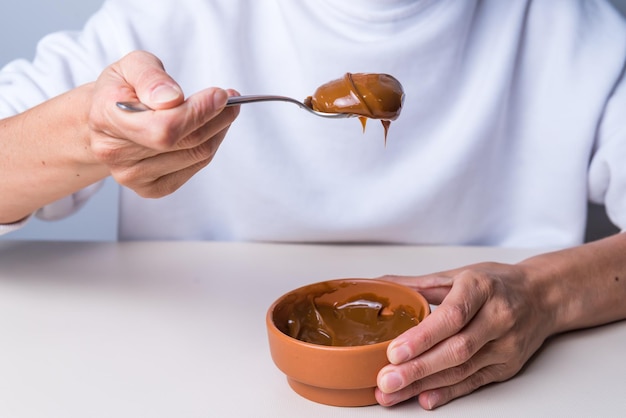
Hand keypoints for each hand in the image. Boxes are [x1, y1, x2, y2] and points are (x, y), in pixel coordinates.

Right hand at [87, 50, 238, 196]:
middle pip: (185, 142)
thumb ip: (150, 77)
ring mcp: (132, 176)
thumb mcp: (131, 67)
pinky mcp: (150, 189)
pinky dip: (209, 145)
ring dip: (217, 130)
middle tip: (231, 100)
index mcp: (106, 118)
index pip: (164, 127)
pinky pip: (194, 167)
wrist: (105, 121)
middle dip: (216, 118)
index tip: (220, 94)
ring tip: (224, 111)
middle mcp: (115, 153)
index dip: (198, 112)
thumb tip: (171, 98)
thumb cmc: (122, 90)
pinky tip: (209, 130)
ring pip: (196, 155)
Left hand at [375, 262, 553, 408]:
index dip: (423, 336)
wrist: (543, 296)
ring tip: (393, 392)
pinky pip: (474, 382)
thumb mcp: (458, 274)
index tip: (395, 351)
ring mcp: (506, 345)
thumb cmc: (496, 283)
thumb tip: (381, 284)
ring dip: (424, 385)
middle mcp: (498, 317)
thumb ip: (418, 284)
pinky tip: (424, 398)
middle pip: (456, 349)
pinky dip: (447, 392)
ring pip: (462, 370)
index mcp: (481, 288)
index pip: (452, 315)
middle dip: (417, 368)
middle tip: (386, 380)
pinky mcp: (507, 367)